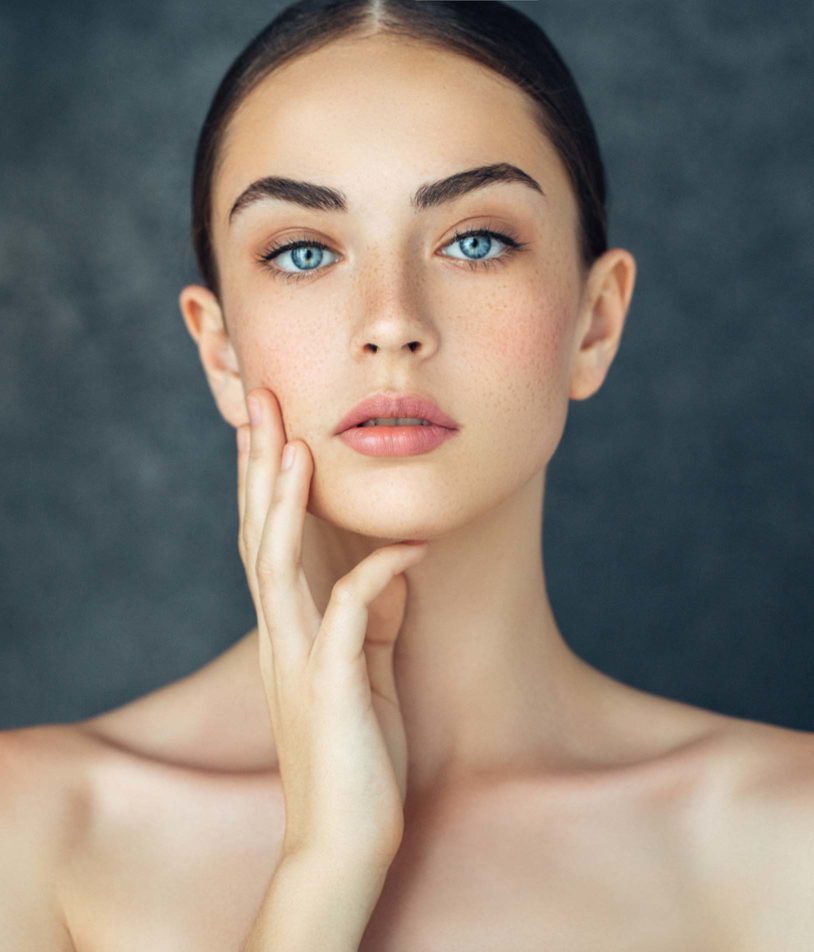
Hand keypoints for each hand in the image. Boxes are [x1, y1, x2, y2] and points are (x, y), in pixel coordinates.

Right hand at [236, 387, 427, 868]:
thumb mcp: (366, 666)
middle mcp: (281, 634)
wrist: (346, 836)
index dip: (262, 480)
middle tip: (260, 402)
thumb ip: (370, 613)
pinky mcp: (330, 686)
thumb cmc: (357, 750)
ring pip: (276, 564)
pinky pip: (350, 612)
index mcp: (287, 627)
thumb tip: (390, 564)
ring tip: (293, 445)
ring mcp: (300, 659)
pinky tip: (410, 543)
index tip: (267, 424)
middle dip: (258, 467)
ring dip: (283, 503)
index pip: (264, 537)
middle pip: (256, 533)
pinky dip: (378, 572)